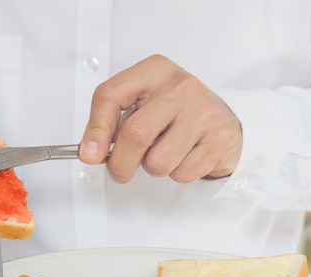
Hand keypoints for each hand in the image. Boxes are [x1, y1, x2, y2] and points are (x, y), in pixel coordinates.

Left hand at [79, 54, 241, 183]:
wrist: (221, 117)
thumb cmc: (172, 112)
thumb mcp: (139, 104)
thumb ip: (110, 122)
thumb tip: (90, 153)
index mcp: (153, 70)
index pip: (110, 96)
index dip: (95, 130)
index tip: (89, 155)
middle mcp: (179, 85)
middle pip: (134, 135)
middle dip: (120, 164)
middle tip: (120, 170)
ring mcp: (203, 110)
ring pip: (158, 161)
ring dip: (153, 168)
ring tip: (163, 152)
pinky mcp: (220, 137)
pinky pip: (182, 173)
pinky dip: (177, 173)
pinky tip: (184, 155)